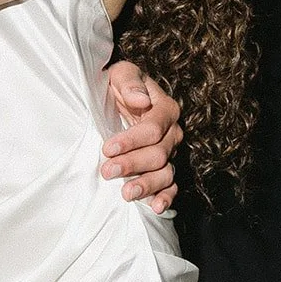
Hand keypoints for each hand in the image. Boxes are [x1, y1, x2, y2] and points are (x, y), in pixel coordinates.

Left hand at [103, 62, 182, 213]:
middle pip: (158, 154)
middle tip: (107, 171)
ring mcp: (170, 153)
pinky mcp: (163, 168)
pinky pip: (171, 186)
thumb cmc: (118, 84)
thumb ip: (130, 83)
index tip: (108, 148)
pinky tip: (154, 207)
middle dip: (132, 164)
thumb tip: (140, 100)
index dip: (131, 140)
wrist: (117, 95)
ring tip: (126, 194)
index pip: (153, 129)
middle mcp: (172, 132)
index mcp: (165, 108)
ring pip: (165, 173)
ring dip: (146, 185)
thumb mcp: (120, 74)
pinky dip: (166, 198)